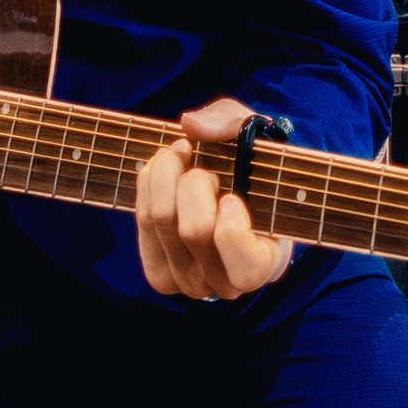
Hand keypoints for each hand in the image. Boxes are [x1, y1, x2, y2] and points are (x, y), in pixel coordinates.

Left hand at [134, 97, 293, 299]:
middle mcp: (227, 284)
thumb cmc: (252, 167)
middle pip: (194, 230)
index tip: (233, 197)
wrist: (230, 189)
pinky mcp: (160, 273)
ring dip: (168, 174)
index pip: (247, 269)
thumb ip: (233, 124)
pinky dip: (149, 182)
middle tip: (208, 168)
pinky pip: (142, 219)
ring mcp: (190, 283)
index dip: (233, 227)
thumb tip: (190, 124)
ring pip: (161, 219)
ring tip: (185, 160)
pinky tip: (165, 169)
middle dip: (196, 180)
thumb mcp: (256, 137)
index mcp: (265, 264)